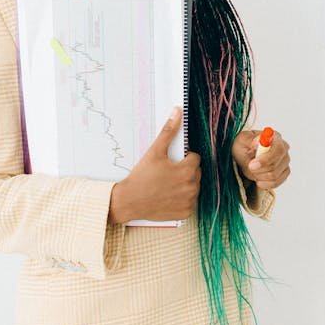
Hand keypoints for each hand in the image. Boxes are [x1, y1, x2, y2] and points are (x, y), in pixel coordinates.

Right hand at [108, 107, 200, 223]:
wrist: (129, 201)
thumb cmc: (142, 176)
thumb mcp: (155, 151)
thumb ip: (169, 131)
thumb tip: (178, 112)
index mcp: (188, 170)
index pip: (195, 158)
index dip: (183, 159)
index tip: (170, 163)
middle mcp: (192, 187)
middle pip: (196, 173)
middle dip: (185, 171)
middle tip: (167, 173)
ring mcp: (189, 201)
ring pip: (194, 187)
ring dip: (185, 184)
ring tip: (167, 184)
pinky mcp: (185, 213)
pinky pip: (190, 202)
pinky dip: (182, 199)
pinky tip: (168, 196)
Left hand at [231, 128, 290, 191]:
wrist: (244, 156)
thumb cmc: (244, 146)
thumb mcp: (242, 140)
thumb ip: (250, 140)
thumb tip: (258, 142)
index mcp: (275, 137)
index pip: (277, 149)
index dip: (265, 159)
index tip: (252, 165)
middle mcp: (284, 148)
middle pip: (275, 165)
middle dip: (259, 169)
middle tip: (249, 167)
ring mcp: (285, 161)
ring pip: (273, 176)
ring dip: (259, 175)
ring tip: (253, 170)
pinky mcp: (285, 173)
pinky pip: (275, 183)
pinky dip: (263, 183)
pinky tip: (258, 177)